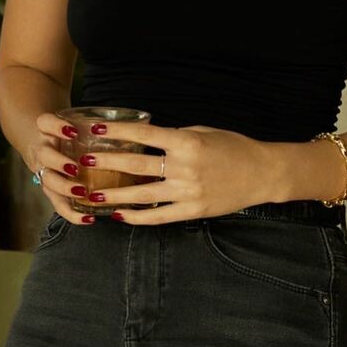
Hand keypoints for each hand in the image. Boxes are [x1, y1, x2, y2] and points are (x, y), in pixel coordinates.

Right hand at [26, 112, 99, 222]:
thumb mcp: (73, 124)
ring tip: (82, 192)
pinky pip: (58, 205)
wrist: (42, 142)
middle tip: (75, 168)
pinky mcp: (51, 191)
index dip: (56, 127)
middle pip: (43, 156)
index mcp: (47, 130)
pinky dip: (72, 213)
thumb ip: (95, 128)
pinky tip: (89, 218)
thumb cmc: (67, 133)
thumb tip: (139, 134)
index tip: (73, 131)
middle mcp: (43, 150)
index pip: (44, 122)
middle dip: (58, 162)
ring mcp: (45, 172)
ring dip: (64, 188)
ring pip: (47, 181)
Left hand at [79, 120, 276, 223]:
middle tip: (84, 162)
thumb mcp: (202, 132)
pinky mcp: (193, 210)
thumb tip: (144, 141)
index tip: (96, 129)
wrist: (262, 173)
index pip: (144, 135)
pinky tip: (120, 215)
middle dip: (108, 164)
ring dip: (115, 196)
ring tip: (92, 195)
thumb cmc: (232, 146)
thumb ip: (173, 138)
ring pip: (143, 196)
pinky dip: (138, 217)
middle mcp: (185, 167)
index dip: (118, 132)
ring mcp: (188, 192)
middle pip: (137, 167)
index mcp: (186, 143)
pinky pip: (160, 216)